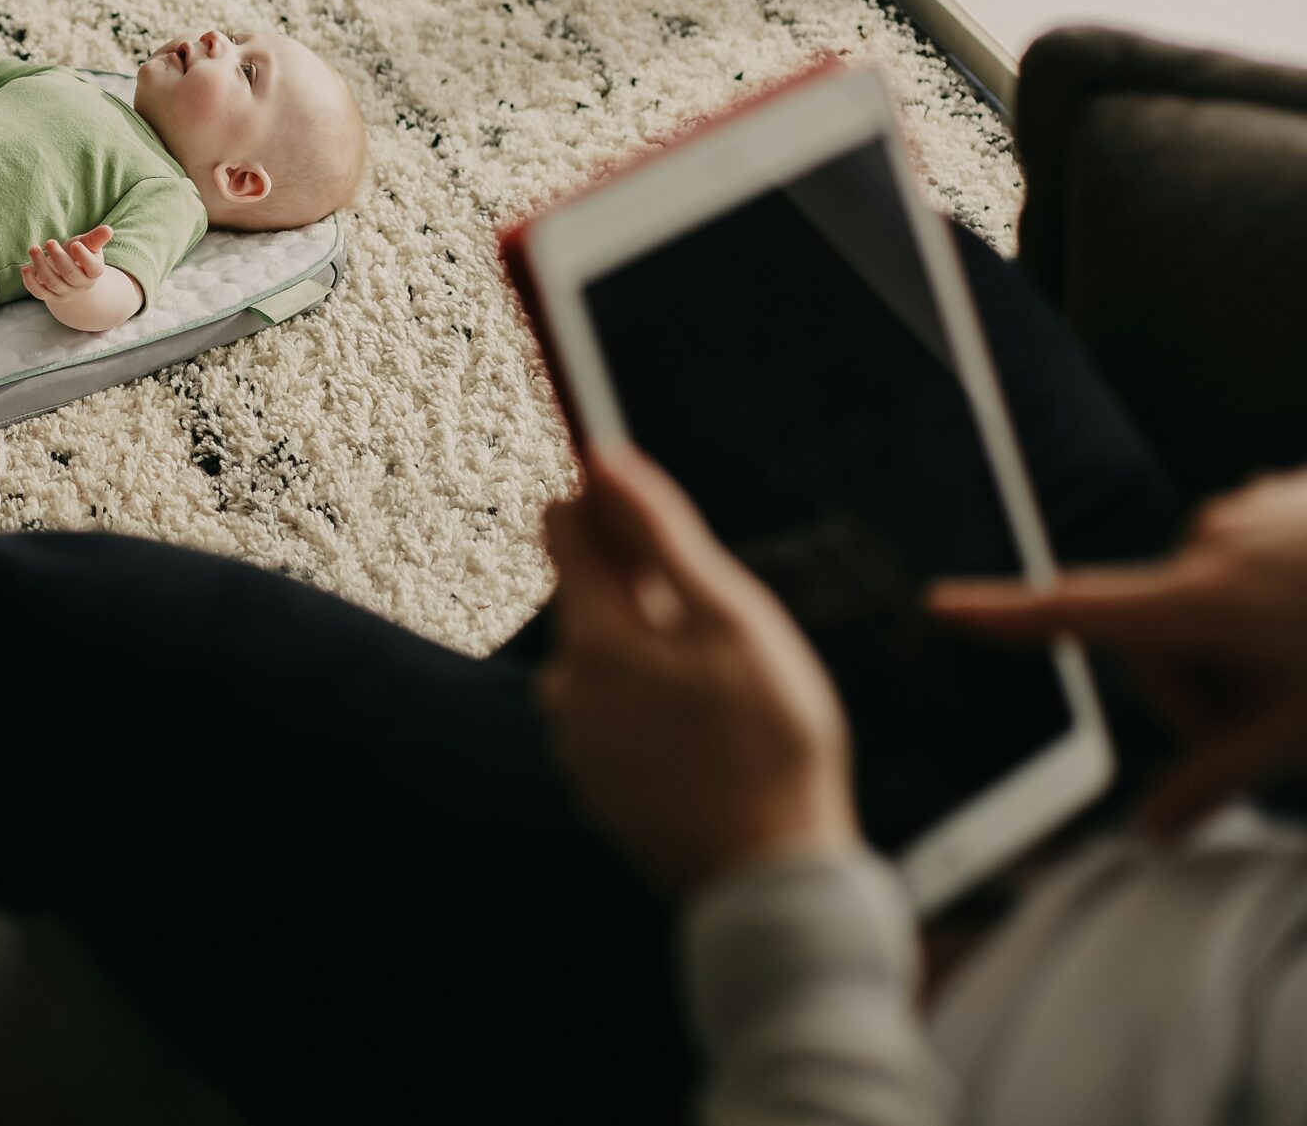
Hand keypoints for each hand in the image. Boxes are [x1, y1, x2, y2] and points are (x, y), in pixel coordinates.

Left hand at [18, 226, 112, 305]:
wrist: (68, 272)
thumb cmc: (79, 254)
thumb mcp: (88, 245)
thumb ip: (96, 238)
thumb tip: (108, 229)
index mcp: (94, 272)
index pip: (93, 268)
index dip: (84, 257)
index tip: (74, 244)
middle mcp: (81, 285)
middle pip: (70, 274)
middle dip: (58, 257)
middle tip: (49, 241)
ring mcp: (65, 293)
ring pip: (52, 282)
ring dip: (41, 265)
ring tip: (33, 249)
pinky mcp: (50, 297)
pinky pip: (39, 293)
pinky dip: (30, 281)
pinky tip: (26, 267)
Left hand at [538, 447, 860, 894]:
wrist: (771, 875)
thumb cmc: (769, 739)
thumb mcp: (731, 618)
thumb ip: (662, 533)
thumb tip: (604, 458)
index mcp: (592, 638)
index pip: (561, 529)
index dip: (604, 503)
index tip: (645, 502)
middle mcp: (565, 686)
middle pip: (590, 597)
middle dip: (646, 592)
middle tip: (723, 632)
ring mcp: (575, 741)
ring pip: (606, 658)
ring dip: (652, 654)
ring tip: (724, 695)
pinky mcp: (594, 783)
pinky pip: (615, 714)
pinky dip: (652, 708)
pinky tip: (707, 737)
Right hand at [932, 466, 1306, 836]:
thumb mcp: (1303, 736)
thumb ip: (1219, 780)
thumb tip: (1152, 832)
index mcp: (1201, 601)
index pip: (1077, 613)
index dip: (1004, 615)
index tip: (942, 606)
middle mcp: (1210, 541)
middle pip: (1160, 631)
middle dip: (1201, 684)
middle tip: (1273, 727)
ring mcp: (1252, 510)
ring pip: (1208, 597)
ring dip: (1244, 642)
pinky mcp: (1286, 495)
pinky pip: (1250, 556)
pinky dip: (1275, 597)